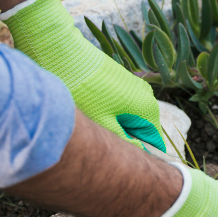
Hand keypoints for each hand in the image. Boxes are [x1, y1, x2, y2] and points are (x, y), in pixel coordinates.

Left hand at [2, 0, 173, 156]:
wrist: (62, 52)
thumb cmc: (82, 90)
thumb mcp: (103, 123)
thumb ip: (125, 141)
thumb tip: (140, 154)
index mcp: (147, 108)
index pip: (155, 141)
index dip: (142, 155)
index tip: (128, 164)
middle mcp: (146, 96)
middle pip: (141, 129)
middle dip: (125, 139)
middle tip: (102, 143)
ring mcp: (133, 85)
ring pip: (128, 117)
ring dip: (115, 125)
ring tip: (94, 126)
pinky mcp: (119, 78)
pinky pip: (120, 104)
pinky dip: (108, 112)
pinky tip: (90, 111)